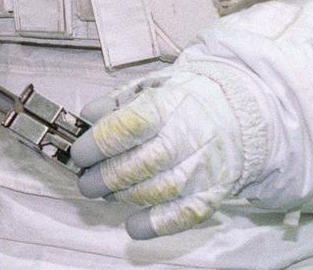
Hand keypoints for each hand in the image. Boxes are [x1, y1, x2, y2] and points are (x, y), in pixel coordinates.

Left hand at [71, 68, 263, 239]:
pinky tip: (133, 225)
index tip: (79, 154)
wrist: (233, 113)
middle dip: (105, 177)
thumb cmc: (182, 102)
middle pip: (142, 164)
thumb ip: (114, 104)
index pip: (131, 126)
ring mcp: (203, 167)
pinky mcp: (212, 192)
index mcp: (168, 105)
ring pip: (159, 191)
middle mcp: (189, 136)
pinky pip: (184, 214)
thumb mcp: (147, 88)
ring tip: (106, 193)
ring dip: (124, 197)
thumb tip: (86, 119)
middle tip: (86, 181)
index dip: (100, 143)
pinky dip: (156, 224)